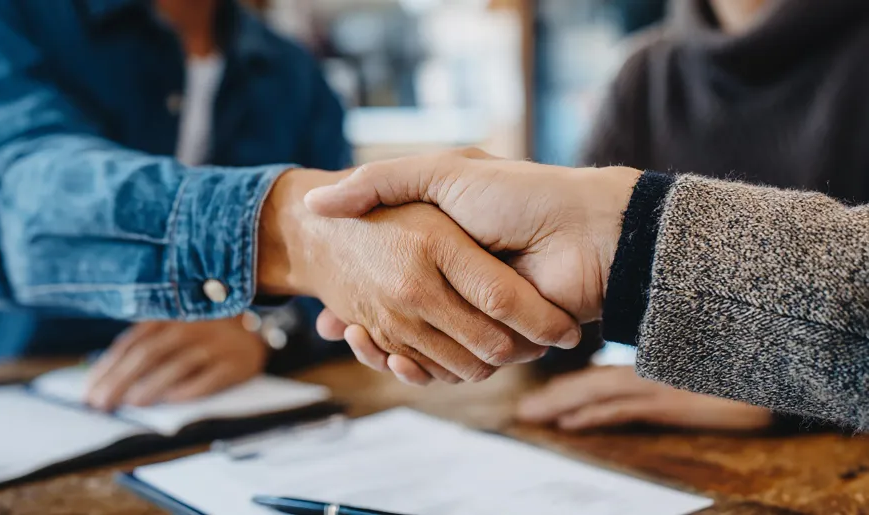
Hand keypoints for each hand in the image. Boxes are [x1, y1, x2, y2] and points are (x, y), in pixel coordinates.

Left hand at [85, 318, 267, 410]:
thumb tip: (104, 380)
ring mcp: (215, 344)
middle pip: (150, 353)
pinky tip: (171, 401)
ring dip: (152, 385)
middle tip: (102, 404)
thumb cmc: (201, 337)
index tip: (90, 392)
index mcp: (170, 316)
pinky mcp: (235, 363)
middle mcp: (191, 327)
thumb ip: (143, 347)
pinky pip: (210, 378)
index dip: (108, 367)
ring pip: (178, 364)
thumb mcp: (173, 330)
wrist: (253, 335)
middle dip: (121, 380)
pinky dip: (189, 390)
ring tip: (131, 404)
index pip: (132, 342)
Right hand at [303, 150, 640, 377]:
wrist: (586, 228)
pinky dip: (417, 367)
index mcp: (444, 247)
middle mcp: (457, 283)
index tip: (326, 288)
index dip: (357, 285)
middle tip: (333, 321)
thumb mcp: (441, 173)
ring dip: (385, 347)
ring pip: (418, 344)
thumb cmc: (516, 194)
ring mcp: (477, 314)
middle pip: (399, 315)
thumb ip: (380, 181)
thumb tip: (316, 204)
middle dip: (363, 321)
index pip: (389, 276)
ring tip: (355, 333)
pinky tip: (388, 354)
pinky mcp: (498, 341)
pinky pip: (450, 364)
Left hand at [516, 366, 772, 431]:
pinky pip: (622, 407)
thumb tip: (635, 378)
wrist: (782, 355)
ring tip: (530, 415)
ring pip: (597, 395)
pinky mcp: (672, 397)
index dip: (567, 386)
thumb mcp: (697, 365)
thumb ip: (666, 373)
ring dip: (560, 406)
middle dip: (553, 398)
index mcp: (652, 362)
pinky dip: (591, 415)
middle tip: (522, 410)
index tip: (540, 397)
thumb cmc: (743, 354)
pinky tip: (568, 423)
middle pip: (590, 384)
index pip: (600, 376)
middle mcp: (649, 370)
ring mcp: (658, 383)